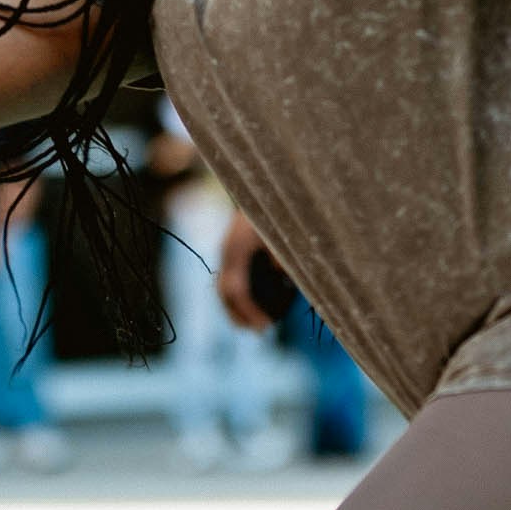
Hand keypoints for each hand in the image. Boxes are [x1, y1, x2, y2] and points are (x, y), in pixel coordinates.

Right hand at [217, 211, 275, 331]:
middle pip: (225, 291)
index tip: (265, 328)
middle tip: (261, 331)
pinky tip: (258, 301)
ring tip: (256, 323)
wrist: (263, 179)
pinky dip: (241, 293)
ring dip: (239, 306)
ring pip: (226, 283)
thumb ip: (285, 251)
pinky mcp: (235, 244)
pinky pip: (232, 275)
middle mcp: (228, 248)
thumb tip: (282, 270)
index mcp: (236, 247)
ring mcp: (229, 246)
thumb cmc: (277, 204)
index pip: (235, 290)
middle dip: (240, 314)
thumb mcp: (284, 227)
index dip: (249, 312)